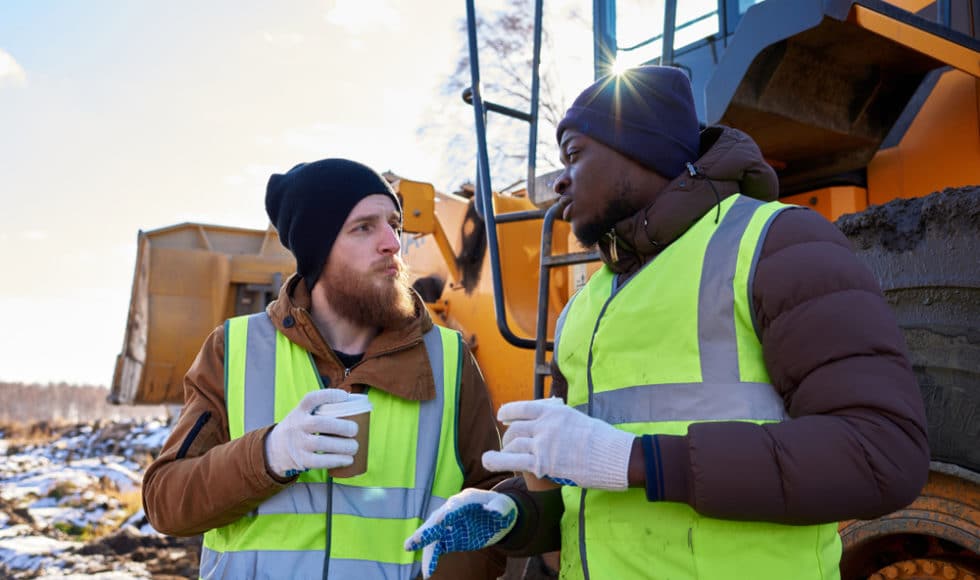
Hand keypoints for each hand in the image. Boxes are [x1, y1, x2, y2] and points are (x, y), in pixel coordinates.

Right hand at [264, 388, 358, 477]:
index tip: (345, 396)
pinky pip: (321, 461)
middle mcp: (298, 425)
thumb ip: (320, 409)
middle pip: (321, 424)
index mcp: (300, 411)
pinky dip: (337, 460)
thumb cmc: (298, 428)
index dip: (329, 395)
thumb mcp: (301, 414)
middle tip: (354, 429)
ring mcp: (298, 443)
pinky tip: (348, 460)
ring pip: (322, 443)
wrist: (274, 449)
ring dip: (343, 446)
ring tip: (355, 446)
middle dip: (342, 426)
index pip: (312, 398)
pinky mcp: (301, 460)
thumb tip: (351, 402)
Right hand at [404, 489, 516, 577]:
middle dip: (427, 530)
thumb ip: (499, 507)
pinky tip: (428, 571)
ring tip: (411, 552)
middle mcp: (452, 510)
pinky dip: (432, 557)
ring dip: (423, 544)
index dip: (448, 513)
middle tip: (416, 540)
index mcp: (465, 499)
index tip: (441, 522)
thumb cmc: (500, 507)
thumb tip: (495, 512)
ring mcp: (448, 524)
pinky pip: (438, 547)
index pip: (455, 506)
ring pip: (433, 534)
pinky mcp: (449, 537)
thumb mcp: (503, 505)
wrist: (496, 516)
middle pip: (437, 520)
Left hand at [482, 397, 634, 490]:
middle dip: (508, 437)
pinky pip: (513, 460)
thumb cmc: (601, 438)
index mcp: (554, 411)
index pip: (522, 408)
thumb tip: (551, 408)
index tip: (502, 417)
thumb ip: (559, 415)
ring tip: (500, 455)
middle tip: (508, 444)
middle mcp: (545, 425)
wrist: (613, 456)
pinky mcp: (543, 464)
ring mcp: (543, 444)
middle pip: (515, 428)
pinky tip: (488, 461)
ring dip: (504, 450)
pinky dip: (497, 460)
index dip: (508, 412)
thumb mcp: (578, 417)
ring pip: (512, 443)